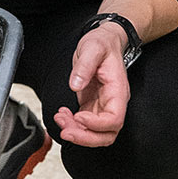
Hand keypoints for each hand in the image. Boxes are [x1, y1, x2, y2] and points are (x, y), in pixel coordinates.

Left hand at [53, 23, 129, 146]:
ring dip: (76, 132)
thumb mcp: (92, 48)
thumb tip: (75, 84)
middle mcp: (113, 102)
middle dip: (85, 138)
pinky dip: (72, 124)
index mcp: (117, 90)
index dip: (96, 124)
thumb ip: (84, 66)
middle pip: (107, 134)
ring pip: (95, 132)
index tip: (78, 117)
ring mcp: (103, 105)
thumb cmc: (102, 44)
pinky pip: (85, 124)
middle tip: (65, 131)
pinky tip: (62, 114)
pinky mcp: (92, 105)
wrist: (105, 41)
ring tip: (60, 119)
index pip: (114, 119)